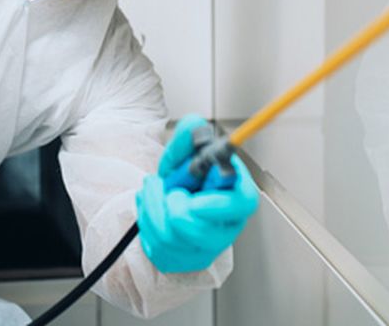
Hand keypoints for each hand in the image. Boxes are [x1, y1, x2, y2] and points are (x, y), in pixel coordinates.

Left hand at [136, 115, 259, 273]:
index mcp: (237, 194)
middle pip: (204, 233)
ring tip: (152, 190)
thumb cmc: (187, 174)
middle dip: (173, 207)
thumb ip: (190, 135)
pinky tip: (150, 207)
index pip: (243, 205)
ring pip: (174, 241)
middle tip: (168, 189)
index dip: (219, 206)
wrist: (170, 192)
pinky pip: (158, 250)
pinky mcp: (184, 260)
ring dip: (152, 208)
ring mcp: (207, 247)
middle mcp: (227, 225)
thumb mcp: (186, 149)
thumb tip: (195, 127)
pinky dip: (146, 223)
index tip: (194, 201)